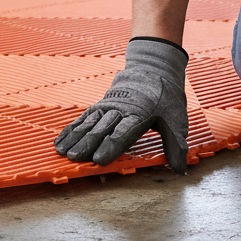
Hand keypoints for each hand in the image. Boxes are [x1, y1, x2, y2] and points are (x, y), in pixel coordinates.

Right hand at [54, 37, 189, 173]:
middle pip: (101, 129)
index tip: (99, 160)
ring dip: (75, 138)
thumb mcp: (176, 120)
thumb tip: (180, 170)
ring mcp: (107, 106)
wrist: (152, 70)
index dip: (110, 146)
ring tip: (62, 152)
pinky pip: (82, 118)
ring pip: (89, 123)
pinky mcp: (99, 106)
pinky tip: (60, 141)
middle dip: (87, 144)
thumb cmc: (165, 100)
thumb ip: (175, 146)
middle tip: (75, 158)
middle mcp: (120, 110)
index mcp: (139, 115)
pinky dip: (71, 130)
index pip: (123, 133)